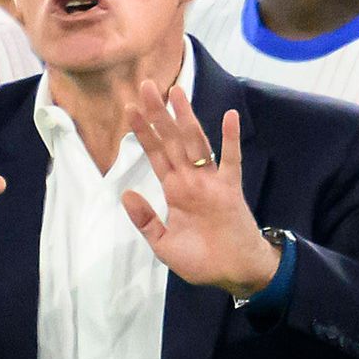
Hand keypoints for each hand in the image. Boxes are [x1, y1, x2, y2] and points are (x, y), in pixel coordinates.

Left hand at [118, 84, 272, 293]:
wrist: (233, 273)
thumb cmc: (201, 261)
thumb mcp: (163, 244)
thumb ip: (145, 220)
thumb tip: (126, 195)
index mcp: (174, 190)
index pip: (155, 154)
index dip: (143, 132)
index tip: (129, 108)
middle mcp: (190, 179)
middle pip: (171, 140)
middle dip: (158, 114)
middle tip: (145, 85)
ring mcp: (211, 181)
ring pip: (196, 142)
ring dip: (186, 117)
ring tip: (176, 91)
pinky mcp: (230, 189)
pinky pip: (231, 160)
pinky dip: (230, 139)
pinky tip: (230, 117)